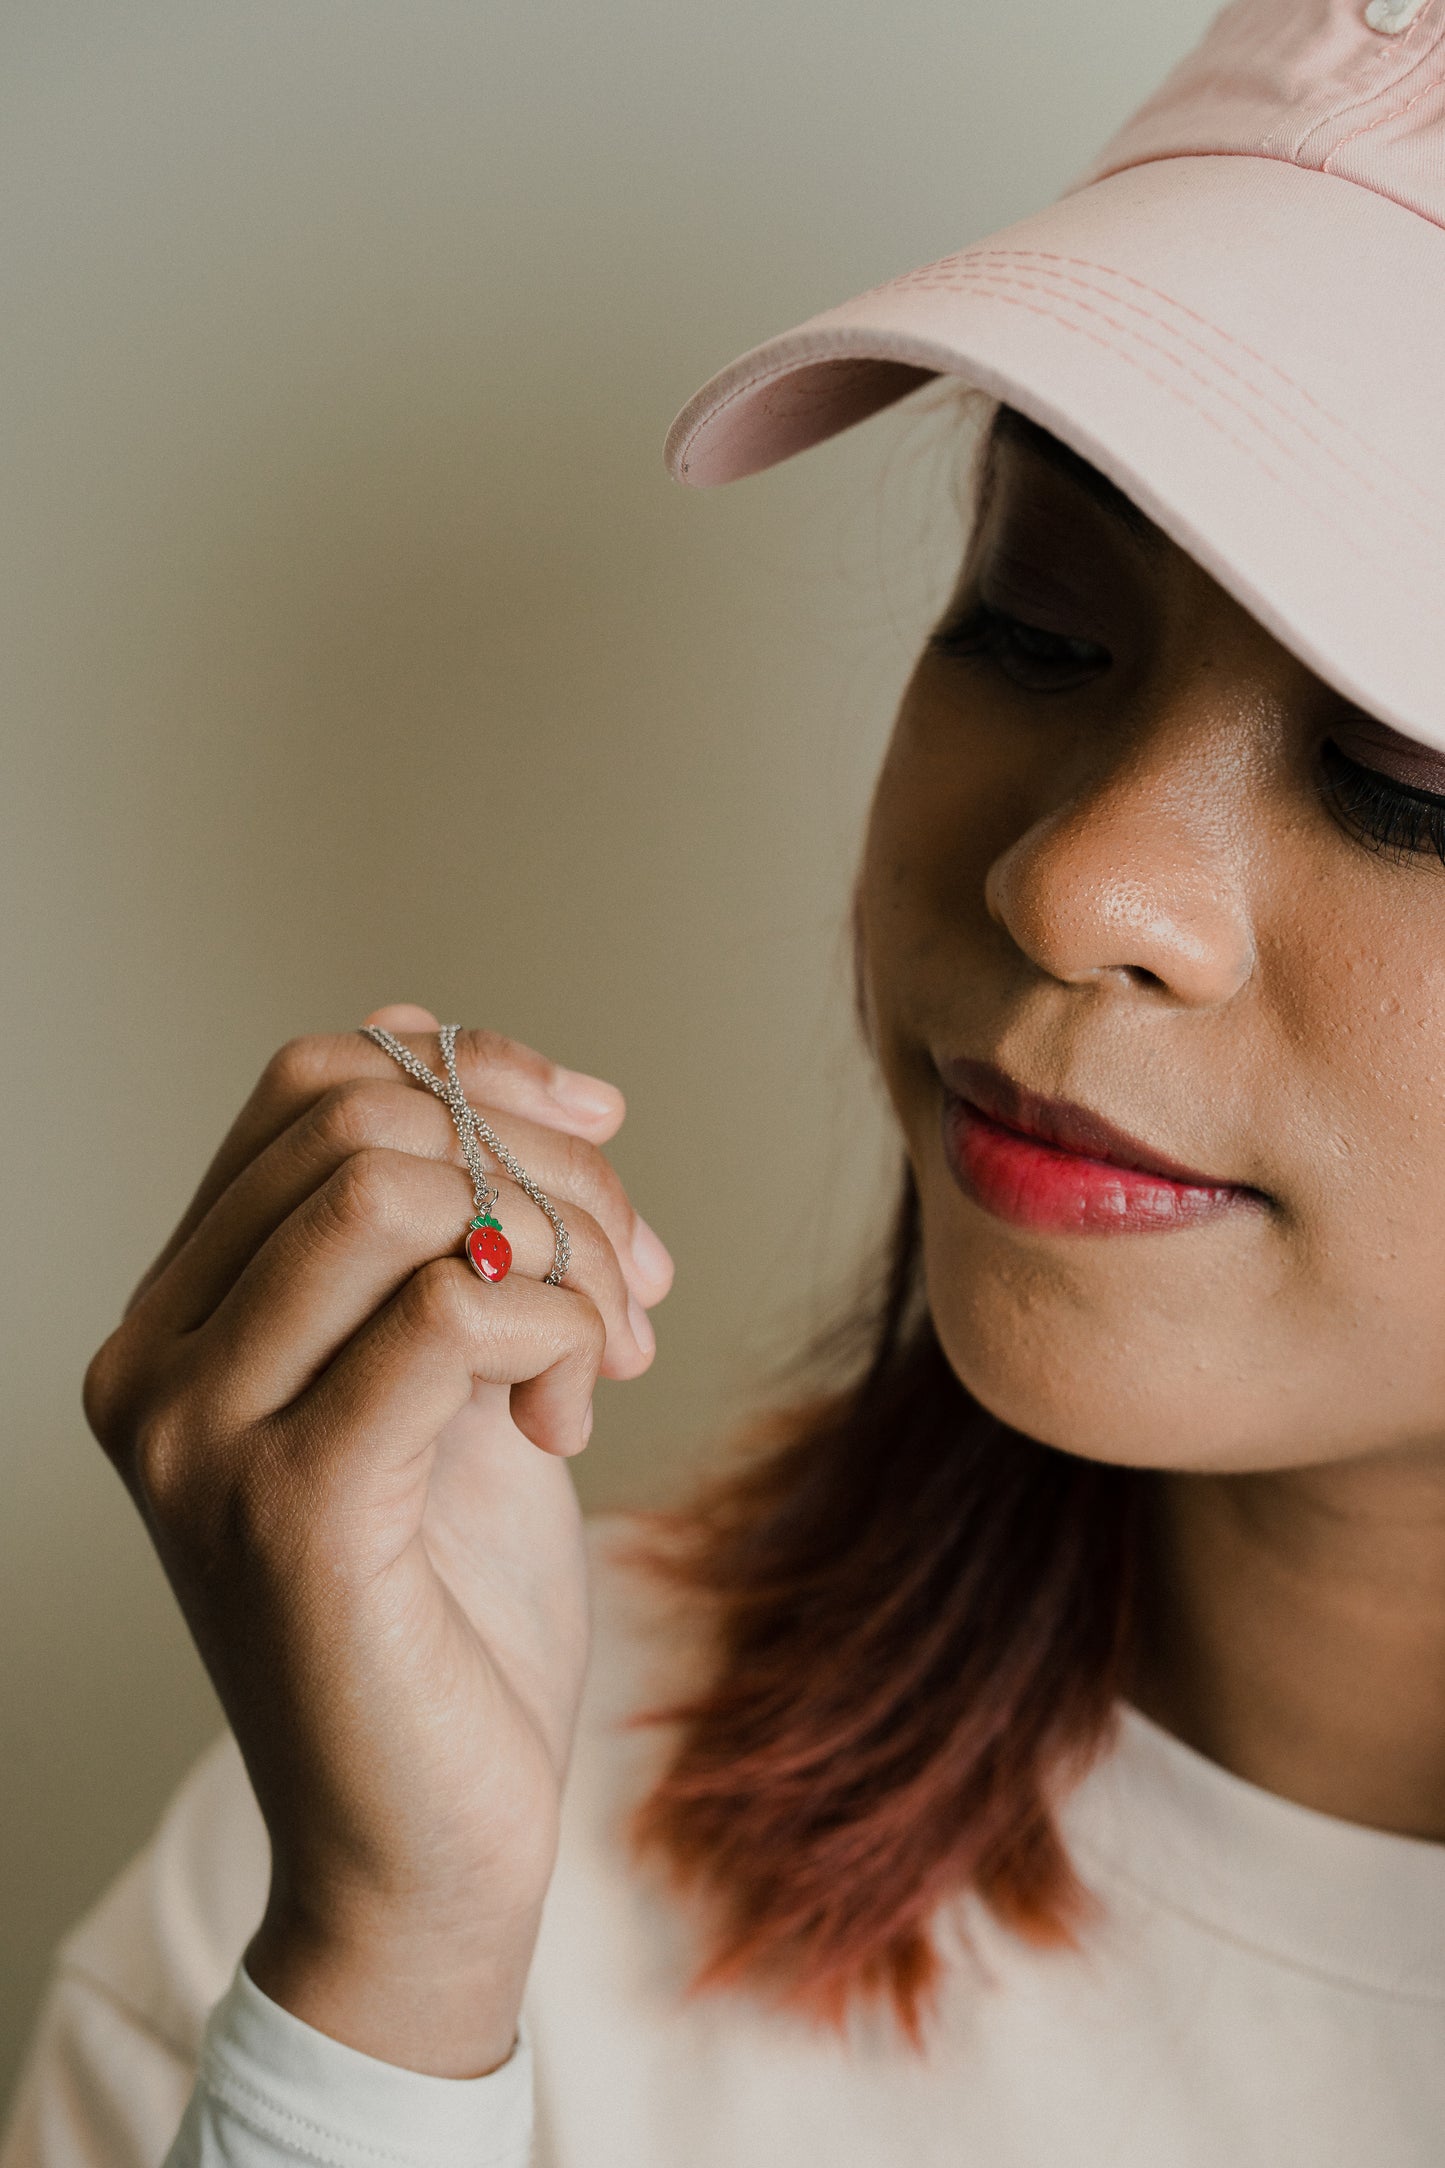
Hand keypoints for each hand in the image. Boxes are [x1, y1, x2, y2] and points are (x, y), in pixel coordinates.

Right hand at [84, 1002, 671, 2074]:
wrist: (430, 1843)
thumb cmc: (451, 1609)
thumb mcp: (452, 1374)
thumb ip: (442, 1229)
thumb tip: (479, 1054)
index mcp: (186, 1311)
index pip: (313, 1080)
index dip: (480, 1071)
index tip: (598, 1136)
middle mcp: (158, 1358)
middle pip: (362, 1112)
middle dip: (547, 1163)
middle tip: (631, 1278)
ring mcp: (200, 1433)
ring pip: (398, 1188)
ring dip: (561, 1244)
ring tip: (608, 1351)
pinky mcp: (287, 1512)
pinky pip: (454, 1310)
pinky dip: (564, 1328)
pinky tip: (576, 1416)